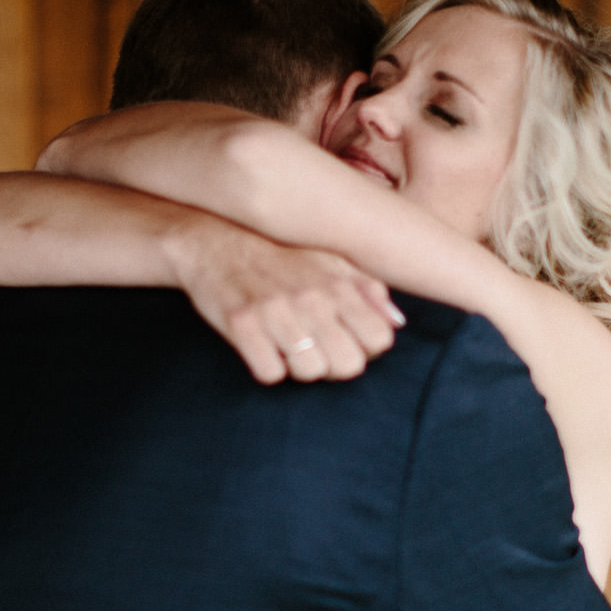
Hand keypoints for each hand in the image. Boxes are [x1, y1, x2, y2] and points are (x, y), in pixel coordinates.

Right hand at [166, 220, 405, 383]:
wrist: (212, 237)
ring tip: (287, 345)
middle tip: (315, 349)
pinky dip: (266, 367)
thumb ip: (368, 289)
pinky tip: (262, 346)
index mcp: (339, 282)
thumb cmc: (279, 253)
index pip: (381, 339)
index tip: (346, 339)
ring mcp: (275, 310)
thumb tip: (397, 322)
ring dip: (299, 367)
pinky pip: (269, 373)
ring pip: (311, 373)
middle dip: (335, 365)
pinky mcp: (240, 324)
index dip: (366, 348)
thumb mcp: (330, 260)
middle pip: (350, 364)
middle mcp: (311, 296)